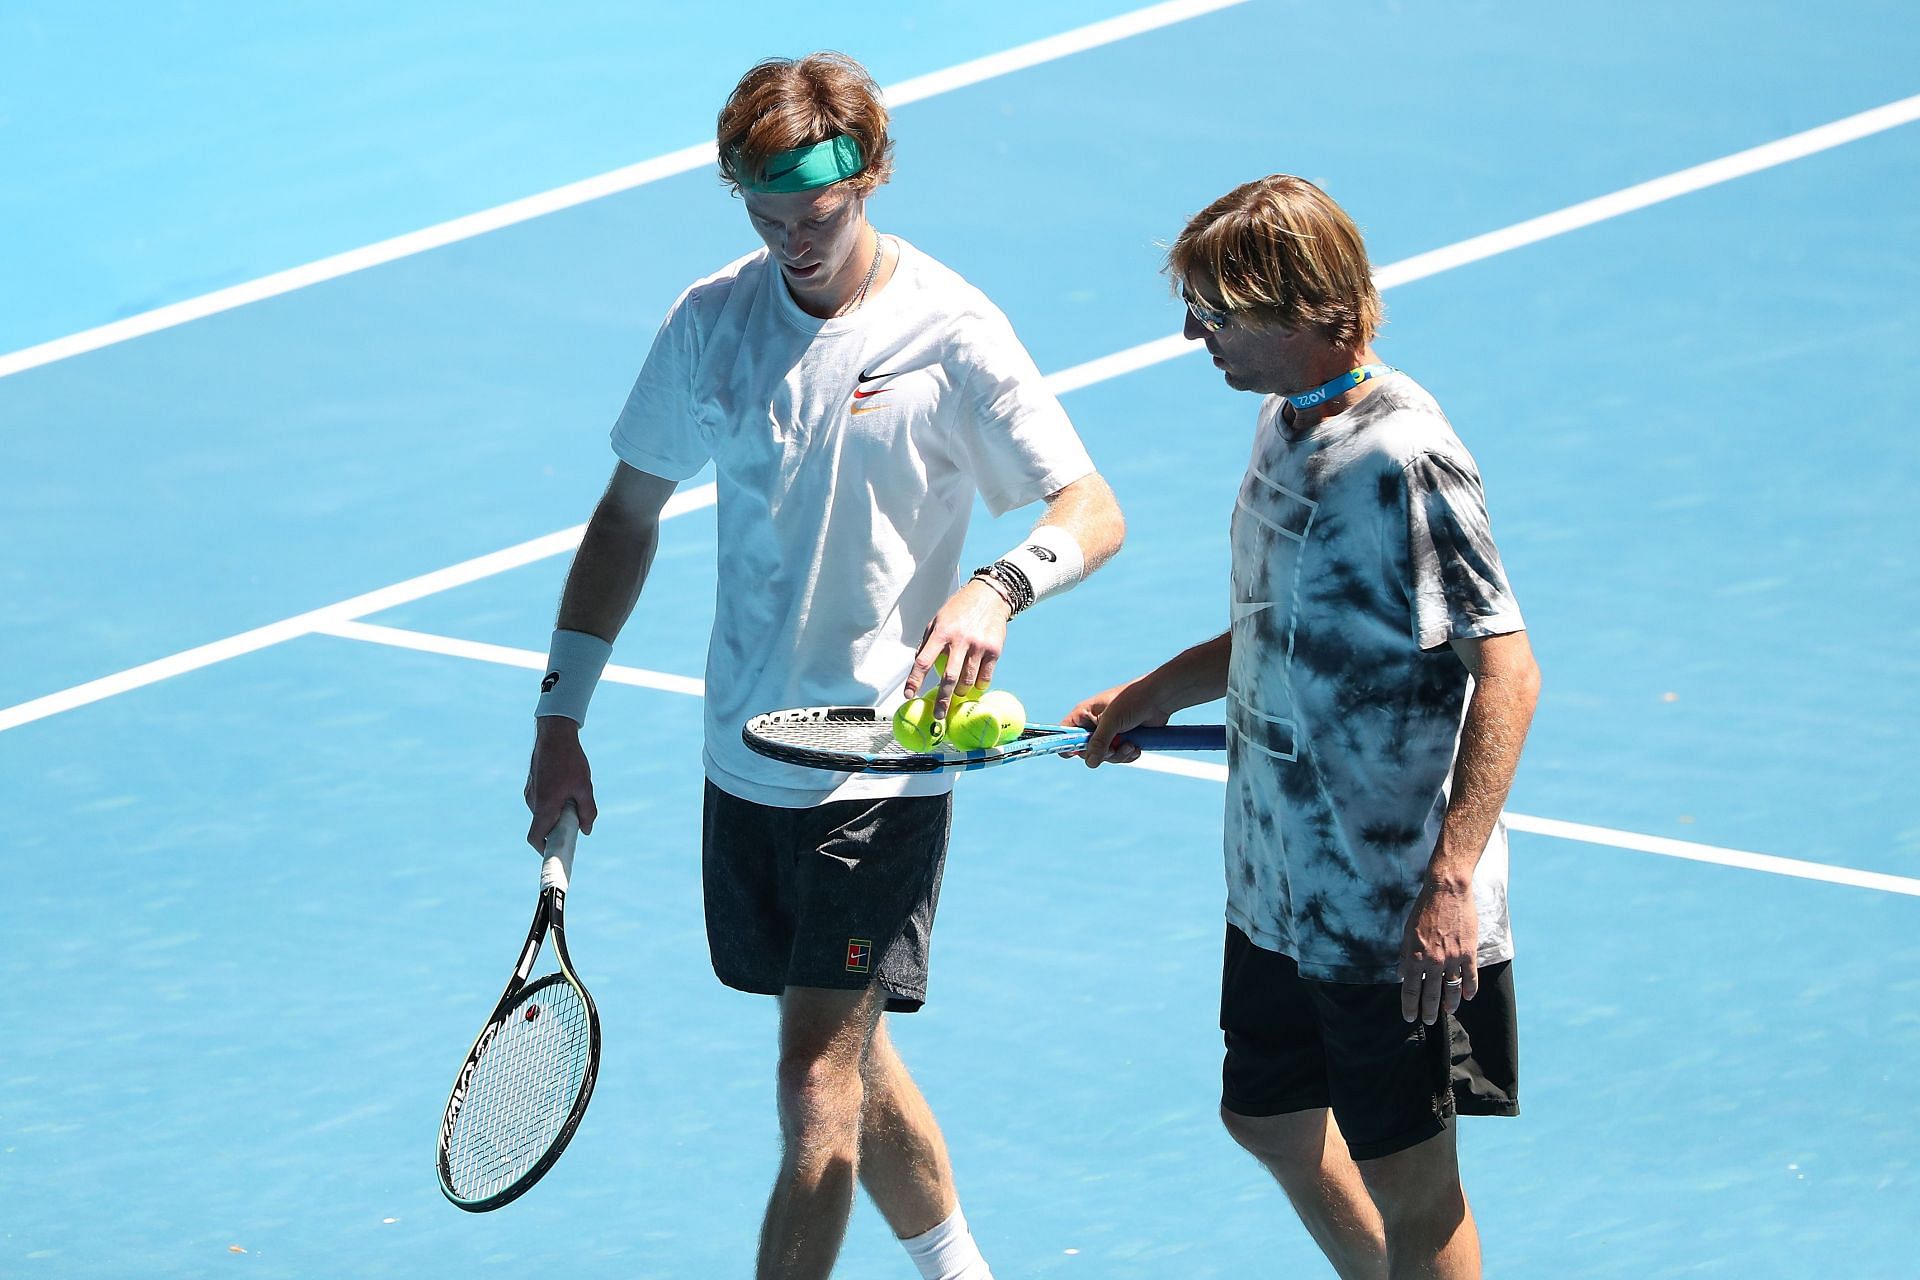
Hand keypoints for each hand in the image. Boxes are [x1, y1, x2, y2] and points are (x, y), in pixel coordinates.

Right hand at [525, 717, 597, 850]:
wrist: (554, 733)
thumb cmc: (570, 760)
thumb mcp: (585, 787)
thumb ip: (588, 812)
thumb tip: (587, 831)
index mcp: (544, 806)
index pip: (535, 838)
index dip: (544, 850)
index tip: (557, 854)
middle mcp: (532, 802)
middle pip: (543, 826)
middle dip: (559, 828)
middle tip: (577, 820)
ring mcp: (530, 793)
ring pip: (544, 813)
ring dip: (558, 813)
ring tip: (574, 795)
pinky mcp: (532, 785)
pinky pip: (542, 801)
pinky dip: (554, 803)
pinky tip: (567, 786)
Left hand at [903, 579, 1011, 717]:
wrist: (989, 596)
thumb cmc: (959, 609)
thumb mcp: (938, 619)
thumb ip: (928, 642)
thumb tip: (918, 663)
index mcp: (941, 632)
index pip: (923, 661)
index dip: (914, 681)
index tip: (909, 696)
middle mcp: (960, 640)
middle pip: (948, 677)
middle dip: (942, 700)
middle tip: (938, 715)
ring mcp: (978, 646)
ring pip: (968, 681)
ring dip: (960, 693)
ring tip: (956, 695)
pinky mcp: (994, 650)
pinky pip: (985, 677)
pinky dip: (978, 686)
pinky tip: (974, 687)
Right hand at [1064, 677, 1166, 767]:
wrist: (1160, 699)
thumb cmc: (1133, 700)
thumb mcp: (1112, 721)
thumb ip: (1099, 741)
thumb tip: (1090, 762)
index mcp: (1084, 714)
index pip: (1066, 732)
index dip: (1068, 744)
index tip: (1075, 754)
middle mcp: (1094, 724)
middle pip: (1086, 751)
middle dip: (1102, 753)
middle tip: (1113, 748)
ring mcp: (1109, 733)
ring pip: (1104, 756)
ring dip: (1118, 755)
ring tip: (1130, 745)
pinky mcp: (1123, 740)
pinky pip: (1119, 757)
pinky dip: (1127, 755)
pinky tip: (1136, 747)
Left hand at [1397, 877, 1478, 1023]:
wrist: (1446, 891)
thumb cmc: (1424, 909)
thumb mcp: (1407, 932)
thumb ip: (1405, 956)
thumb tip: (1402, 975)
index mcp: (1414, 956)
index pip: (1410, 989)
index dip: (1409, 1006)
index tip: (1409, 1017)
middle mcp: (1433, 961)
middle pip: (1430, 994)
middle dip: (1428, 1011)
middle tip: (1428, 1021)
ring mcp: (1452, 958)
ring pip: (1451, 989)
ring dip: (1450, 1003)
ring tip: (1448, 1011)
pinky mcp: (1468, 952)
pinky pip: (1470, 977)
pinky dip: (1469, 989)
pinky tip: (1468, 997)